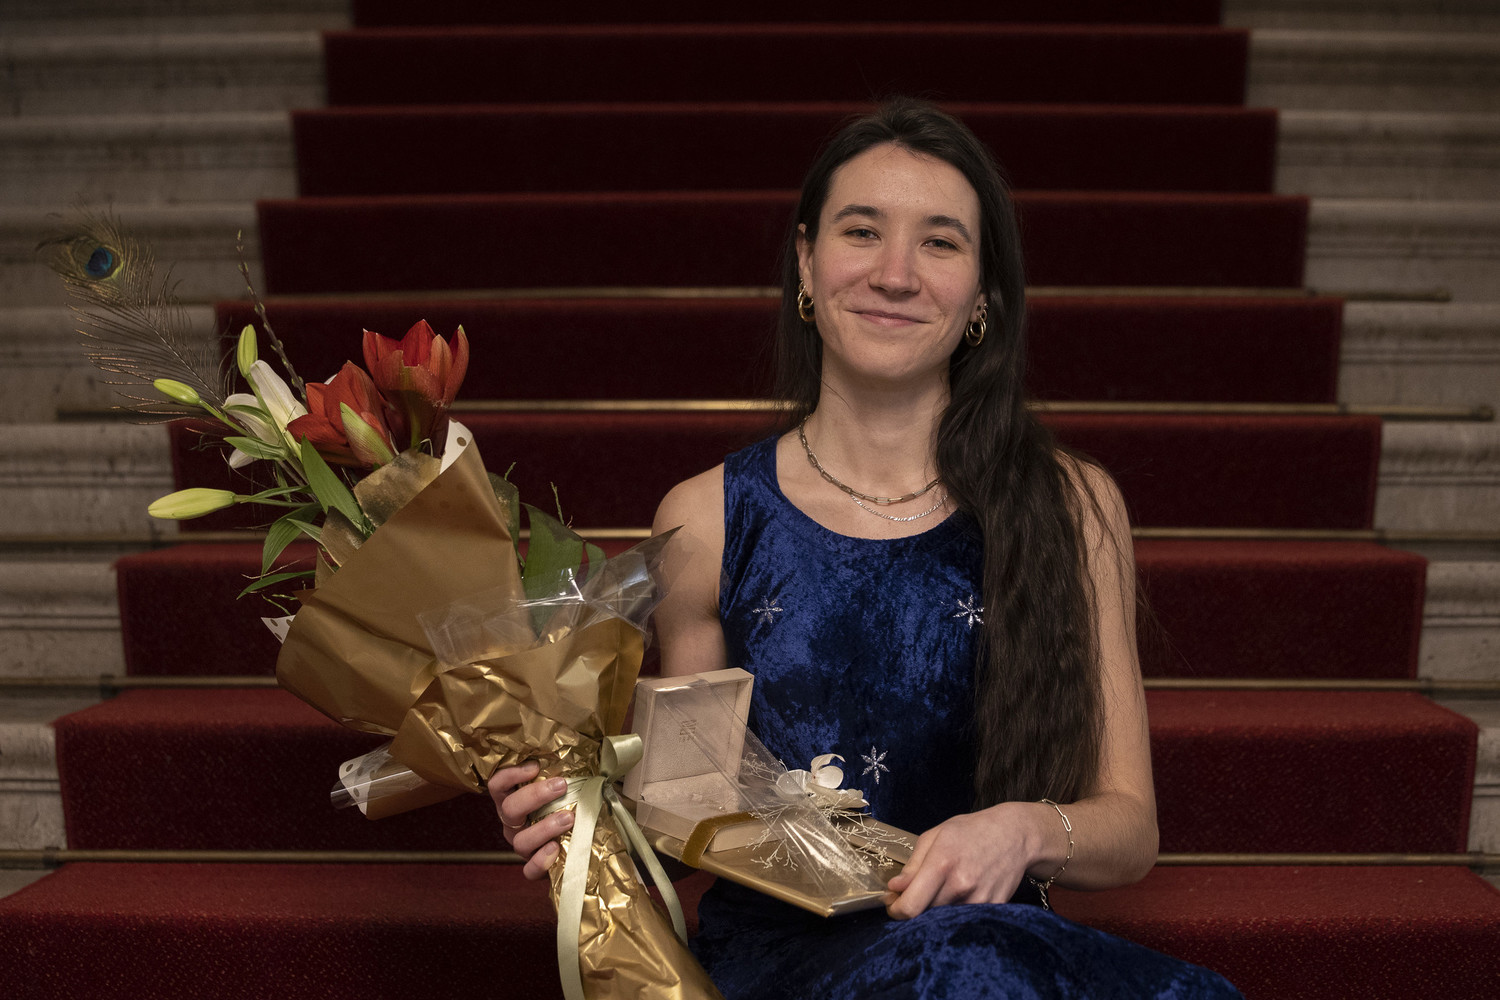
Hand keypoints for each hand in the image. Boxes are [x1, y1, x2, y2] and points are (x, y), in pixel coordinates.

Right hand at [488, 760, 573, 880]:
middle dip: (534, 796)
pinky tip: (556, 848)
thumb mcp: (566, 784)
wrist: (585, 837)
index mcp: (514, 799)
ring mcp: (522, 845)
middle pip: (509, 809)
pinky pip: (529, 870)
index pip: (498, 785)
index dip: (510, 774)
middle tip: (562, 786)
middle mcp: (513, 823)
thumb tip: (578, 746)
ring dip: (544, 828)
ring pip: (520, 840)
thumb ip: (564, 770)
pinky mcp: (535, 866)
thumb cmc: (572, 802)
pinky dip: (541, 861)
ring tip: (569, 817)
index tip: (535, 766)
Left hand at [884, 803, 1037, 918]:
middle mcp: (960, 885)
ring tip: (945, 884)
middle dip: (917, 906)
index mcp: (941, 863)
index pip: (911, 907)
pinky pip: (964, 917)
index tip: (894, 905)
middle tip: (918, 891)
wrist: (1014, 835)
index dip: (896, 911)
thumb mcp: (935, 836)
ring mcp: (978, 899)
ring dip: (938, 908)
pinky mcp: (992, 908)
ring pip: (944, 917)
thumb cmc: (971, 831)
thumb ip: (913, 865)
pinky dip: (957, 908)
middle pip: (925, 914)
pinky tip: (963, 889)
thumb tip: (894, 888)